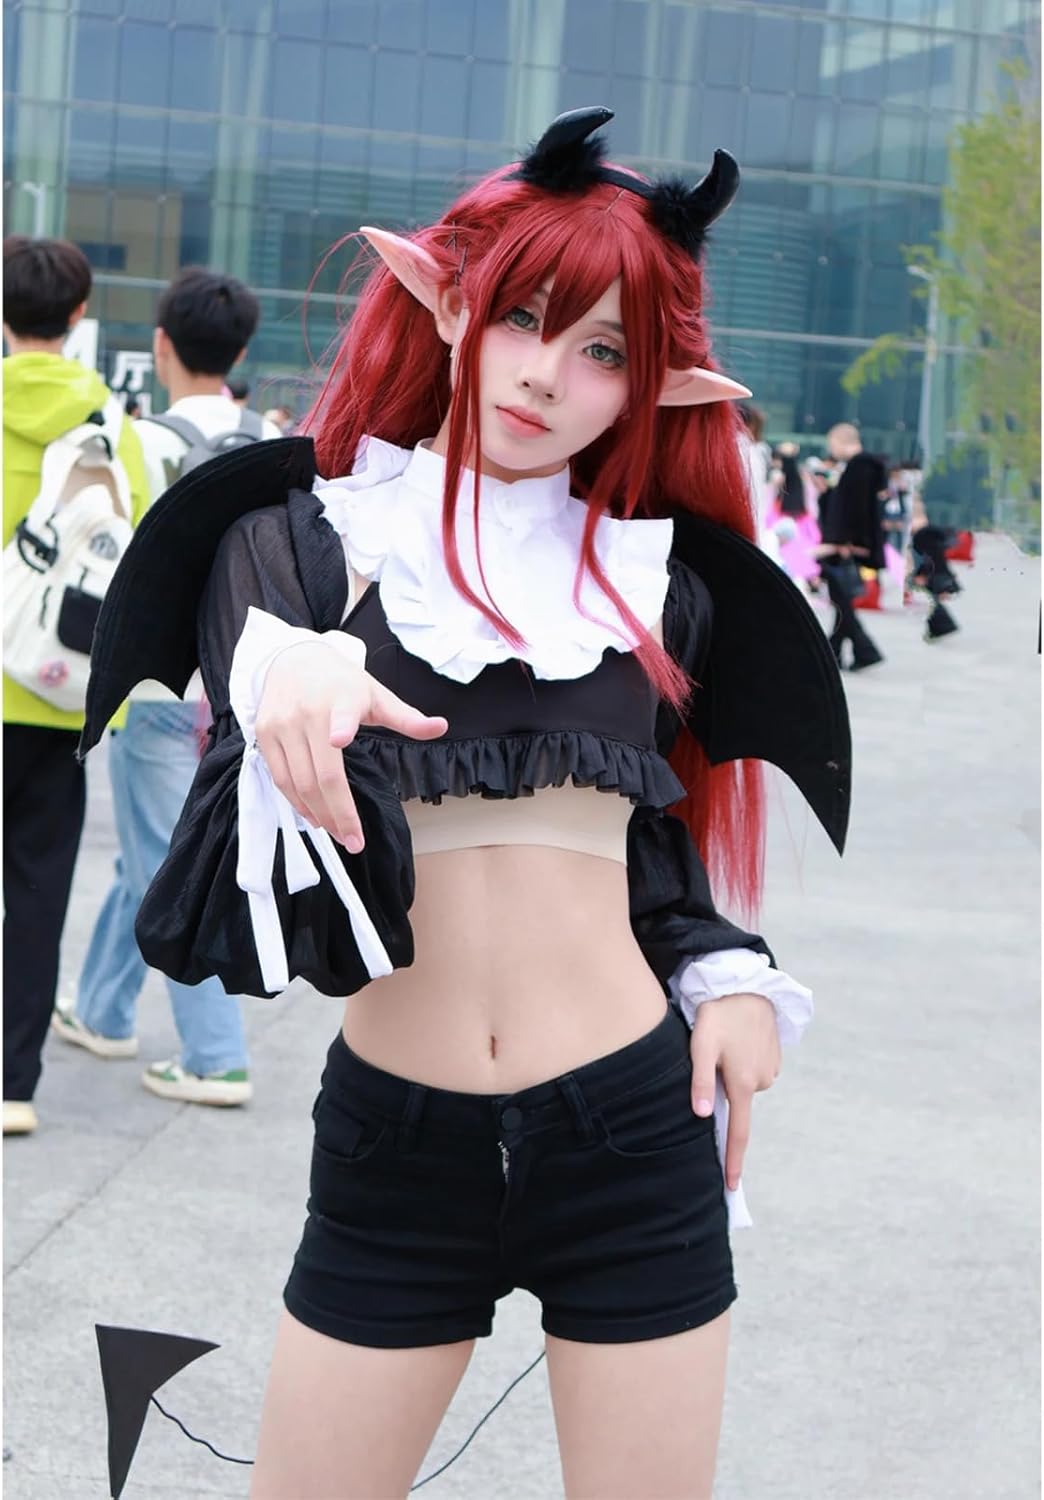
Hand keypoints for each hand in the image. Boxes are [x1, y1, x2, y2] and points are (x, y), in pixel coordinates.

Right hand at [255, 640, 446, 850]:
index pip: (342, 714)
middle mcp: (308, 712)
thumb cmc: (341, 682)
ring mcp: (282, 725)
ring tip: (338, 834)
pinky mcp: (265, 734)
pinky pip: (280, 778)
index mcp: (342, 699)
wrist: (294, 658)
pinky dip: (297, 802)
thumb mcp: (376, 694)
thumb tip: (441, 727)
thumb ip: (406, 717)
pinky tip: (314, 816)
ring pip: (299, 782)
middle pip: (323, 773)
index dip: (341, 727)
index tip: (341, 739)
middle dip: (339, 813)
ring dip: (318, 814)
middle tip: (354, 841)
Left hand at [689, 993, 780, 1191]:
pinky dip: (742, 1062)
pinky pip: (753, 1070)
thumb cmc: (718, 1014)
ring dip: (731, 1074)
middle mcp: (761, 1081)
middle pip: (735, 1103)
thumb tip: (704, 1116)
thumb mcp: (701, 1046)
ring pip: (744, 1085)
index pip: (738, 1132)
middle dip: (723, 1093)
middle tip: (710, 1061)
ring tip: (723, 1044)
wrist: (745, 985)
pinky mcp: (775, 1057)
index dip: (734, 1160)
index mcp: (743, 1083)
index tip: (732, 1187)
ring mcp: (771, 1070)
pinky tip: (736, 1041)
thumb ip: (701, 1082)